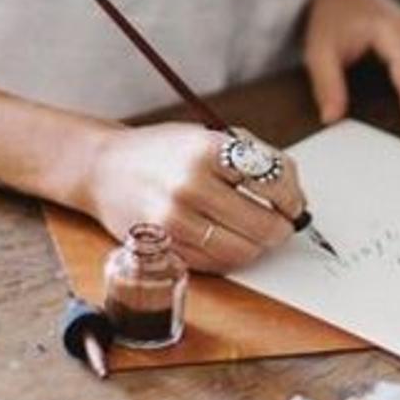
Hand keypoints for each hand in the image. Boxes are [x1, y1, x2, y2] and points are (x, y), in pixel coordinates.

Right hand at [86, 122, 304, 273]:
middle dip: (281, 227)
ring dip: (259, 247)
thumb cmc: (162, 151)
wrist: (105, 168)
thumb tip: (293, 193)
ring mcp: (175, 220)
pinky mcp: (164, 247)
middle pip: (261, 223)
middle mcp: (190, 185)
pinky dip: (231, 256)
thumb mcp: (208, 136)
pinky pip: (214, 263)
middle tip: (284, 224)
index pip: (271, 180)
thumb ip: (251, 158)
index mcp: (207, 149)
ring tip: (260, 235)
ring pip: (241, 250)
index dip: (291, 196)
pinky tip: (231, 240)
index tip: (293, 202)